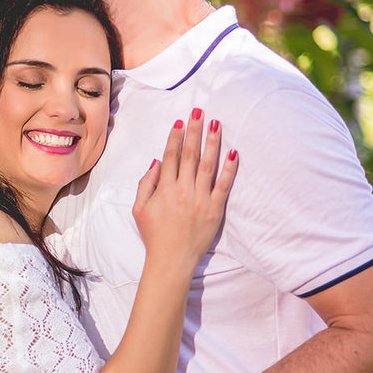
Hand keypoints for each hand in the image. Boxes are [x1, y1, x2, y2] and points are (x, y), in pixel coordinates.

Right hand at [133, 109, 236, 267]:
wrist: (171, 261)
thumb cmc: (154, 235)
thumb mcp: (139, 209)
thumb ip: (146, 184)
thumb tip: (157, 162)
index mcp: (164, 189)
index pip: (171, 156)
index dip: (175, 137)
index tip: (179, 122)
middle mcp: (183, 190)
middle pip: (190, 154)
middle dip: (194, 131)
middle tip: (199, 111)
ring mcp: (200, 199)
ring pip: (208, 164)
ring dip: (212, 142)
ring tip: (216, 124)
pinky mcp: (215, 209)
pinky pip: (224, 185)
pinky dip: (229, 168)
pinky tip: (233, 152)